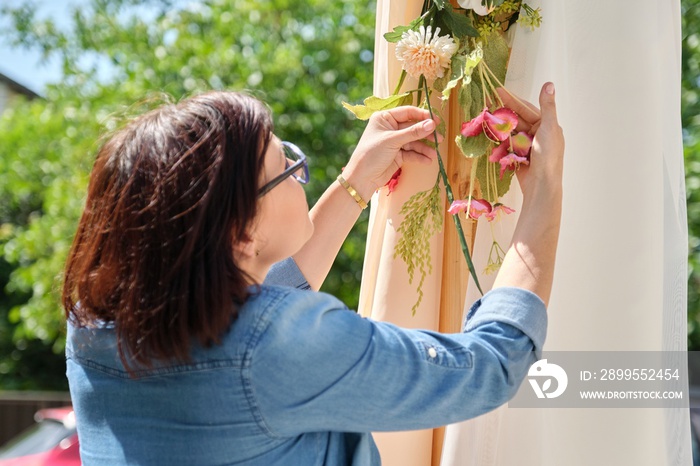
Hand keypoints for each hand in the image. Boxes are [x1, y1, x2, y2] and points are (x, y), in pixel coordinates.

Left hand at [342, 106, 439, 199]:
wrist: (362, 178)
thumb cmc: (372, 154)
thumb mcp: (392, 141)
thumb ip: (413, 132)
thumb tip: (432, 124)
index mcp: (385, 118)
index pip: (408, 112)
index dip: (423, 116)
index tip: (437, 120)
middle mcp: (390, 128)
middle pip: (413, 127)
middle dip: (426, 133)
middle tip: (439, 138)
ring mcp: (394, 141)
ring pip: (414, 141)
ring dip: (424, 147)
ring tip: (434, 153)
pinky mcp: (398, 154)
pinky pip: (412, 153)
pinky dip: (420, 156)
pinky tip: (427, 160)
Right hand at [497, 82, 563, 200]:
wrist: (541, 185)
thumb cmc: (548, 156)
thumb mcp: (548, 127)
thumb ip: (547, 106)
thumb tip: (549, 83)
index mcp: (547, 125)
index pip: (526, 108)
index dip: (511, 99)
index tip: (496, 91)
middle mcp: (537, 134)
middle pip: (517, 119)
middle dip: (503, 112)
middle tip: (486, 103)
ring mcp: (527, 146)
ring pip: (510, 132)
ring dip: (499, 126)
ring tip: (486, 119)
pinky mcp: (518, 157)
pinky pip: (507, 145)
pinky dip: (500, 141)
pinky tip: (491, 135)